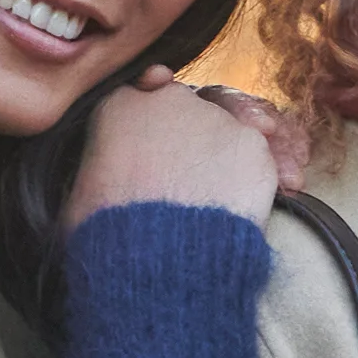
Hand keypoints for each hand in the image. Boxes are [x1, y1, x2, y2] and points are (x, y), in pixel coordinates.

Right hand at [69, 78, 277, 225]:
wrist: (155, 260)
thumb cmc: (107, 237)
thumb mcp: (79, 198)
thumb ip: (98, 175)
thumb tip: (104, 187)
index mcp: (119, 106)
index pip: (146, 97)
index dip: (161, 122)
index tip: (167, 141)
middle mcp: (169, 100)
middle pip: (192, 110)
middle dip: (199, 140)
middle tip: (204, 179)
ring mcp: (214, 119)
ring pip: (232, 129)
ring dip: (237, 157)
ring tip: (240, 192)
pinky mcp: (252, 144)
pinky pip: (264, 154)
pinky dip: (271, 171)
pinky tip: (278, 191)